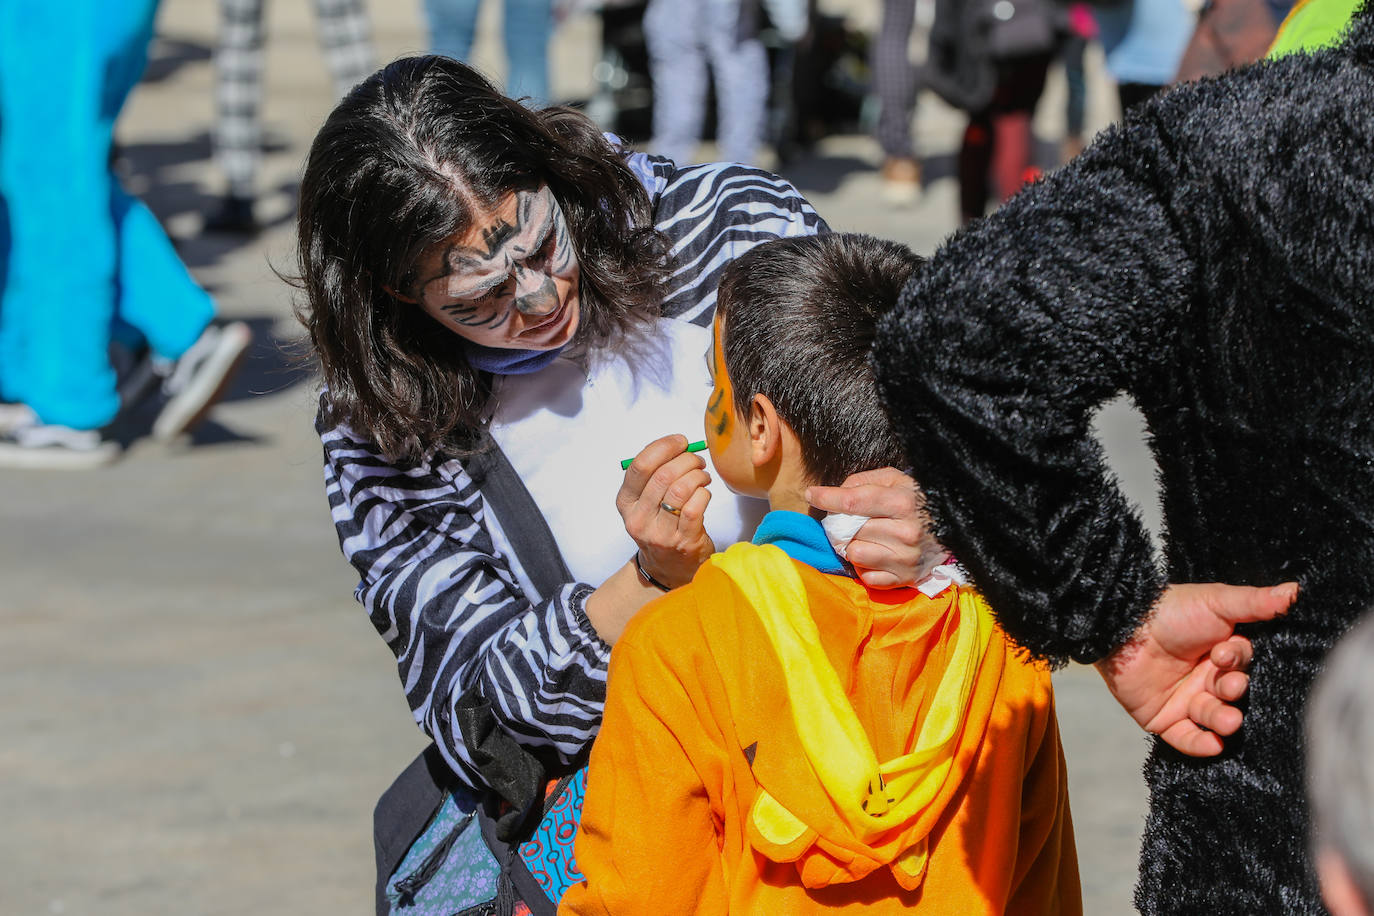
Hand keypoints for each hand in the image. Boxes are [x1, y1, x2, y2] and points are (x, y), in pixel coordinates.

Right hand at [616, 434, 713, 587]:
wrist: (668, 568)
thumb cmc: (660, 526)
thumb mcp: (645, 503)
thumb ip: (654, 475)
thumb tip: (678, 445)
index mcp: (626, 503)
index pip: (640, 466)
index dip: (663, 447)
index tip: (681, 441)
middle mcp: (639, 519)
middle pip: (663, 475)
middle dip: (686, 460)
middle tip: (697, 461)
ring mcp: (660, 533)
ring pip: (681, 489)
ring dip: (698, 475)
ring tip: (703, 476)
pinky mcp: (683, 542)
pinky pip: (696, 506)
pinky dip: (704, 493)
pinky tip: (705, 493)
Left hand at [805, 467, 941, 588]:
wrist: (955, 529)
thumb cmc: (918, 500)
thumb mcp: (896, 480)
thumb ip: (864, 481)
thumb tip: (836, 494)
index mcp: (903, 503)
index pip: (854, 501)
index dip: (828, 497)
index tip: (812, 494)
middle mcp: (906, 532)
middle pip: (851, 530)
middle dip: (844, 525)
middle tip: (853, 521)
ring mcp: (906, 559)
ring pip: (854, 554)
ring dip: (854, 546)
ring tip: (869, 539)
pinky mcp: (905, 579)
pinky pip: (866, 576)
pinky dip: (865, 567)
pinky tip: (878, 555)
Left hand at [1096, 582, 1298, 755]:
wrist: (1120, 627)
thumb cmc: (1169, 610)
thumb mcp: (1216, 602)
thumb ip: (1255, 602)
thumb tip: (1297, 590)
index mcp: (1219, 651)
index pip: (1242, 664)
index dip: (1238, 662)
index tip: (1225, 653)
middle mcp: (1204, 677)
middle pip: (1231, 693)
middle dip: (1233, 692)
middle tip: (1229, 686)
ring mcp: (1184, 698)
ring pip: (1213, 717)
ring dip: (1224, 720)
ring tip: (1228, 720)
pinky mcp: (1163, 718)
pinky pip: (1186, 738)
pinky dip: (1200, 743)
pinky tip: (1213, 743)